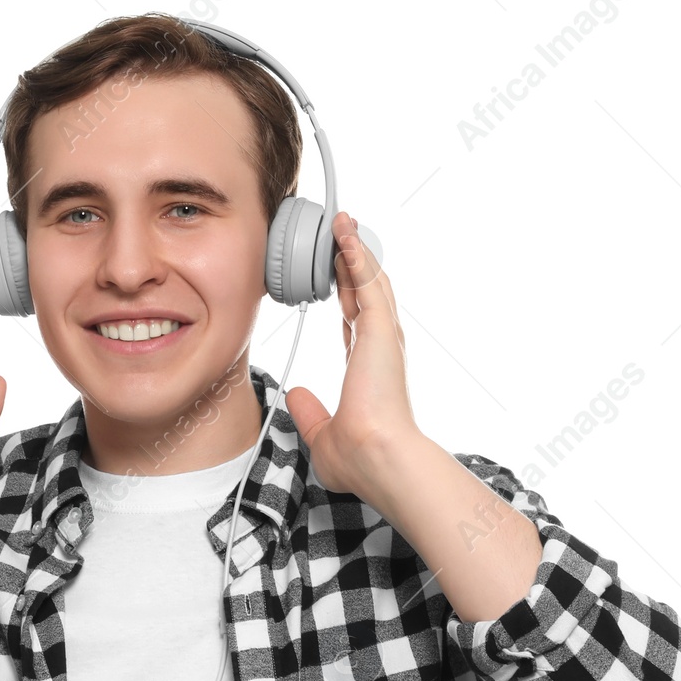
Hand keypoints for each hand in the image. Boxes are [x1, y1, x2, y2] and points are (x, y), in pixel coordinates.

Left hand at [284, 212, 420, 496]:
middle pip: (367, 291)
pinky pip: (369, 281)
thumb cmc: (360, 459)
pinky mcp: (381, 330)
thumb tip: (296, 395)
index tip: (338, 277)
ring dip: (355, 249)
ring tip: (342, 221)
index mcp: (369, 368)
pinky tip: (344, 233)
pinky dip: (356, 254)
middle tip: (341, 234)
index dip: (349, 294)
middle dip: (354, 261)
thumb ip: (310, 412)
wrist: (378, 458)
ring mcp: (383, 337)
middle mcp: (380, 347)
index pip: (358, 320)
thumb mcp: (322, 434)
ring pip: (370, 279)